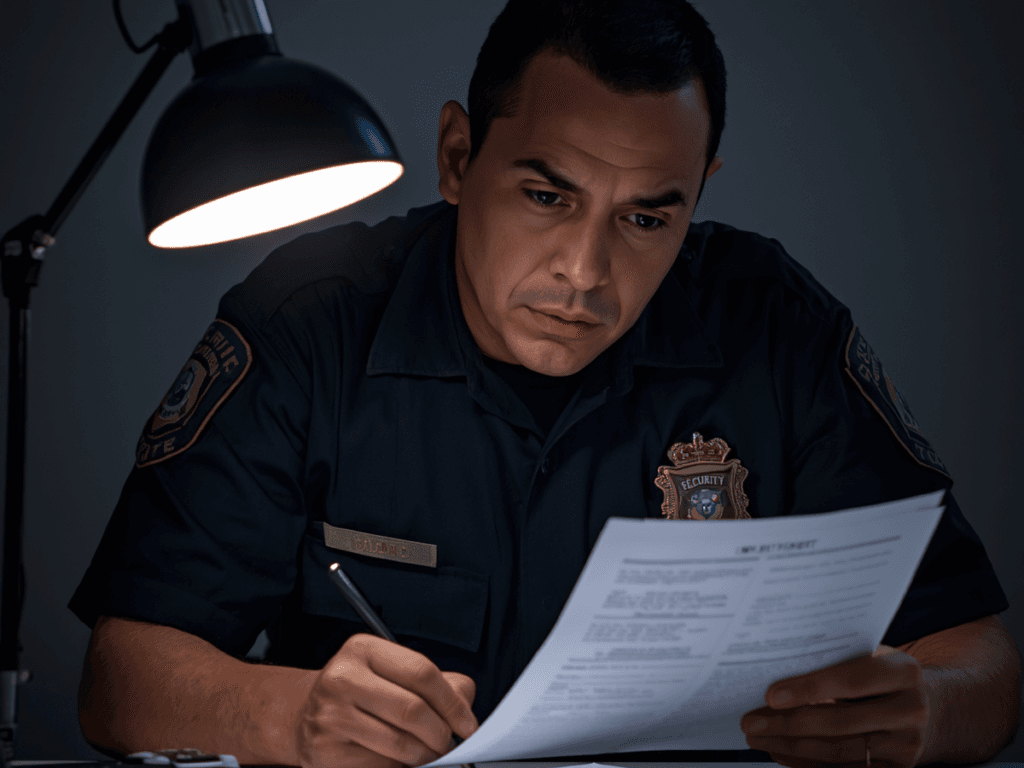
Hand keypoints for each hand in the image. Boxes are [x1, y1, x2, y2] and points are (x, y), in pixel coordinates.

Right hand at [294, 633, 477, 767]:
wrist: (306, 716)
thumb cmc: (361, 693)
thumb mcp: (393, 672)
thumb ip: (436, 682)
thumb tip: (465, 705)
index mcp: (363, 650)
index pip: (422, 672)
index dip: (452, 703)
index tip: (468, 725)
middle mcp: (342, 678)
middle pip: (413, 710)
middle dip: (442, 734)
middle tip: (451, 744)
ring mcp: (330, 716)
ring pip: (400, 744)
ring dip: (425, 756)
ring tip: (429, 753)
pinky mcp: (326, 751)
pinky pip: (381, 766)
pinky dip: (400, 767)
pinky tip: (400, 760)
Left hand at [740, 645, 931, 767]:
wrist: (936, 707)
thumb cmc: (887, 674)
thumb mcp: (874, 655)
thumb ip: (838, 659)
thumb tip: (776, 667)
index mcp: (904, 672)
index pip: (850, 680)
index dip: (809, 689)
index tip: (770, 695)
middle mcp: (910, 710)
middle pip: (840, 722)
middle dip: (788, 724)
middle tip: (751, 721)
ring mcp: (907, 745)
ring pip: (838, 751)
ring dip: (792, 746)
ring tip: (758, 737)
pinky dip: (808, 763)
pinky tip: (781, 753)